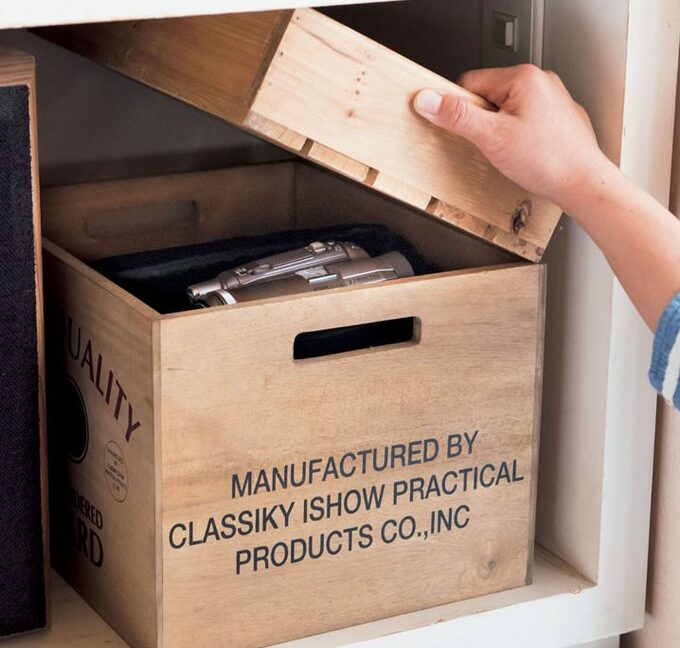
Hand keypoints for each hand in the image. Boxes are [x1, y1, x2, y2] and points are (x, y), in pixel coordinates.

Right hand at [413, 64, 614, 209]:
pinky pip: (526, 121)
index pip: (471, 83)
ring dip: (502, 131)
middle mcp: (541, 82)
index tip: (469, 129)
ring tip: (513, 151)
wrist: (583, 183)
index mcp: (523, 78)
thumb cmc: (548, 161)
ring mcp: (552, 99)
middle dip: (485, 122)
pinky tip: (526, 154)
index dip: (463, 110)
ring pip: (508, 110)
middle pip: (489, 97)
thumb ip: (458, 117)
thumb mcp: (492, 138)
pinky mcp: (558, 118)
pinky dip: (520, 137)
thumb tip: (429, 100)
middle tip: (495, 145)